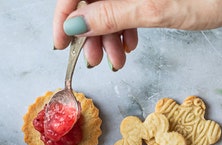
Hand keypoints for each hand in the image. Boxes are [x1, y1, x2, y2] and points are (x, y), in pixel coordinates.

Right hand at [53, 0, 221, 69]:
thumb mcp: (157, 9)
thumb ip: (112, 13)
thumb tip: (77, 22)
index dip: (66, 13)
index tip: (63, 42)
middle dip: (91, 27)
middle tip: (96, 58)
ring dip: (109, 30)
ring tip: (119, 57)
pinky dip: (127, 22)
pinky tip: (133, 42)